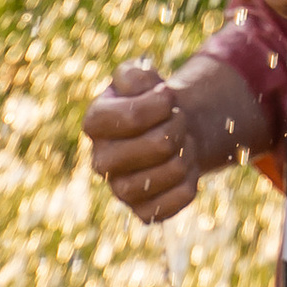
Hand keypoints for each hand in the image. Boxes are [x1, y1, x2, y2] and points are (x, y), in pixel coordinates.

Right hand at [82, 56, 250, 222]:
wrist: (165, 131)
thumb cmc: (149, 101)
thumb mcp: (139, 77)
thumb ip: (136, 75)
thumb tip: (147, 89)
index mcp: (95, 123)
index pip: (134, 115)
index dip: (162, 102)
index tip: (168, 96)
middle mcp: (102, 161)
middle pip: (160, 144)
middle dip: (179, 125)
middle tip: (177, 119)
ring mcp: (121, 190)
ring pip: (174, 170)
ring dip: (188, 151)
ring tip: (180, 142)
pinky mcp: (143, 211)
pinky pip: (180, 198)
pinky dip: (191, 180)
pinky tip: (183, 168)